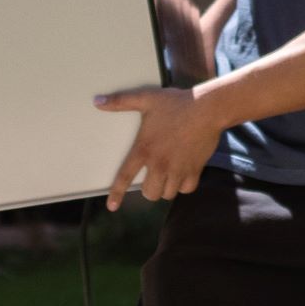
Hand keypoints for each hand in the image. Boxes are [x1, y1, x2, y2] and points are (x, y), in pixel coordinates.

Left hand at [96, 83, 221, 208]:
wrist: (207, 109)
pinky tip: (182, 176)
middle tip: (152, 178)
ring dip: (165, 188)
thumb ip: (120, 102)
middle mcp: (160, 164)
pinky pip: (186, 189)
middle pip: (150, 193)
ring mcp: (178, 169)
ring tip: (167, 176)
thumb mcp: (146, 98)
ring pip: (167, 194)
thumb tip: (97, 102)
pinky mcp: (195, 170)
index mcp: (144, 149)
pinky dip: (183, 186)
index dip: (117, 193)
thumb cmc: (176, 103)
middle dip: (149, 189)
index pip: (125, 176)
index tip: (112, 206)